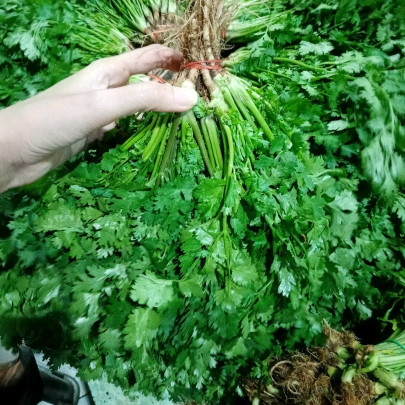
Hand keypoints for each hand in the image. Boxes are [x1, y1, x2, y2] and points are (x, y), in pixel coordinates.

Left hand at [0, 45, 197, 192]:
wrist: (15, 151)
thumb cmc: (56, 118)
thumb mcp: (104, 104)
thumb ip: (146, 99)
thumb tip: (191, 97)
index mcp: (108, 71)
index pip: (149, 57)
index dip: (174, 58)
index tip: (202, 67)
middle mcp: (107, 87)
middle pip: (146, 81)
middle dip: (171, 85)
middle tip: (200, 98)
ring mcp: (101, 110)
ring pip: (138, 105)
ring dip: (159, 109)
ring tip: (185, 117)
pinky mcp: (96, 131)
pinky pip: (127, 125)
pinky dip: (143, 128)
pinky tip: (154, 135)